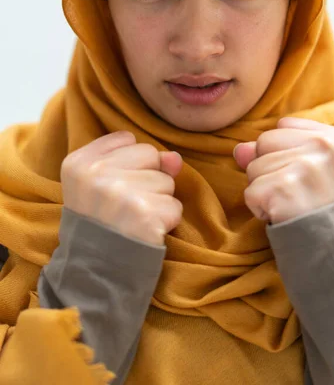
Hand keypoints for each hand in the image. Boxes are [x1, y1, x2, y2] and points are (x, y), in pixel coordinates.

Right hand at [61, 131, 182, 244]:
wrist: (93, 273)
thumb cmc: (99, 222)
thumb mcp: (102, 183)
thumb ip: (139, 159)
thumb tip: (175, 158)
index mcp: (78, 163)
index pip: (127, 139)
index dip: (128, 164)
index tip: (112, 187)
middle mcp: (97, 175)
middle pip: (150, 154)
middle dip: (147, 178)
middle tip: (125, 205)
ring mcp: (121, 194)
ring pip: (166, 181)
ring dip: (158, 201)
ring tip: (133, 219)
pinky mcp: (145, 216)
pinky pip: (174, 206)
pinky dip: (166, 221)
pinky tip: (145, 231)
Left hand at [233, 117, 333, 224]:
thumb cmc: (321, 206)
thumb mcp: (310, 169)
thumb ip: (275, 149)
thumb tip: (239, 149)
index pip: (283, 126)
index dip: (285, 153)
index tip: (306, 176)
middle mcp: (323, 148)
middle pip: (264, 142)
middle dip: (270, 168)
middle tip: (297, 191)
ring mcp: (304, 169)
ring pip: (253, 167)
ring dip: (264, 190)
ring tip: (292, 203)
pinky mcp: (284, 191)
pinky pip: (250, 191)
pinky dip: (259, 208)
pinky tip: (283, 215)